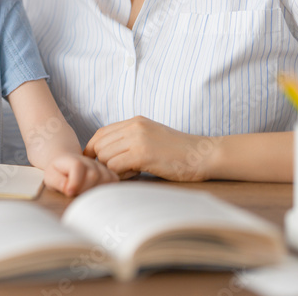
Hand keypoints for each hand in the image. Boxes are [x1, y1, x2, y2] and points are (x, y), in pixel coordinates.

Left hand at [44, 154, 116, 196]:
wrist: (67, 166)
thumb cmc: (58, 174)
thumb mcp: (51, 176)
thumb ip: (58, 182)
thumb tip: (70, 190)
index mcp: (74, 160)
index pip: (78, 166)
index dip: (74, 182)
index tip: (69, 192)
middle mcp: (90, 162)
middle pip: (94, 175)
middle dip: (84, 189)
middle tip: (77, 194)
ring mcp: (101, 167)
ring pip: (106, 179)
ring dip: (95, 191)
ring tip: (85, 194)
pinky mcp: (109, 174)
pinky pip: (114, 182)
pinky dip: (106, 190)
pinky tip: (96, 193)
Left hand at [84, 116, 214, 181]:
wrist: (204, 155)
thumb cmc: (179, 153)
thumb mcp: (152, 138)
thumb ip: (131, 140)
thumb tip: (106, 155)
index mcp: (135, 121)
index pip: (101, 133)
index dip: (94, 149)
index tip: (96, 163)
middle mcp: (134, 126)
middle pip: (99, 145)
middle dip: (101, 162)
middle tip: (118, 172)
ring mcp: (138, 138)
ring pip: (104, 156)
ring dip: (112, 169)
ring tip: (130, 173)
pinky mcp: (143, 153)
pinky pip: (115, 166)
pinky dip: (119, 175)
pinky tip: (134, 175)